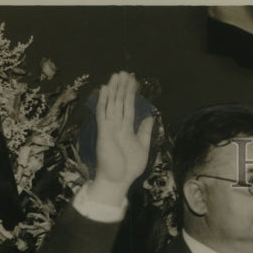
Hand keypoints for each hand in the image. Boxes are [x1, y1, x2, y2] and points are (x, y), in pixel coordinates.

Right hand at [85, 71, 154, 205]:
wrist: (117, 180)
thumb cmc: (129, 167)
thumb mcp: (143, 147)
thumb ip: (144, 131)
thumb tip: (150, 118)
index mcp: (126, 129)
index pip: (129, 107)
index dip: (131, 94)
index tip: (133, 82)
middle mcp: (117, 126)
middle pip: (120, 102)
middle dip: (122, 87)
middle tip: (124, 72)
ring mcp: (109, 127)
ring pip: (112, 104)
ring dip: (114, 89)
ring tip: (117, 75)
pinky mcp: (104, 131)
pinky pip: (103, 113)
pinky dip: (103, 101)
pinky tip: (104, 89)